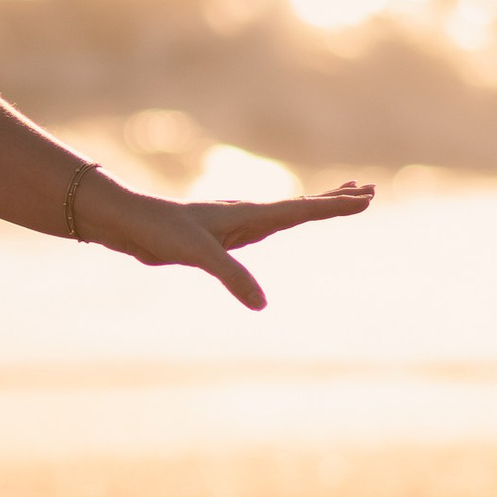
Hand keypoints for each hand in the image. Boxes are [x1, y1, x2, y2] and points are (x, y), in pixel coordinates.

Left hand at [83, 171, 372, 309]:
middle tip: (368, 191)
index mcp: (249, 214)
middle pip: (301, 205)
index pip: (302, 209)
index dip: (334, 206)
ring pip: (285, 212)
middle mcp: (247, 214)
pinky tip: (280, 221)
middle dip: (333, 200)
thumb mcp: (199, 255)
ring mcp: (236, 222)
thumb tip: (261, 305)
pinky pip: (266, 224)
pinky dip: (286, 218)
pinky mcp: (222, 233)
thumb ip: (231, 277)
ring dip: (314, 205)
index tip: (366, 197)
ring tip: (337, 200)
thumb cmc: (162, 232)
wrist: (128, 223)